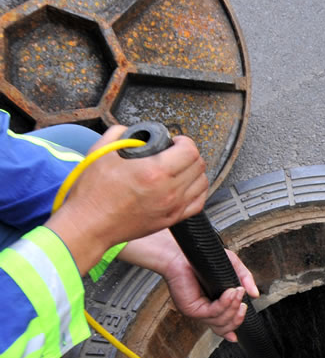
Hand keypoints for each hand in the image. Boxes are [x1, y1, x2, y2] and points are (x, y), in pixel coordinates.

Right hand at [47, 125, 207, 273]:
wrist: (90, 224)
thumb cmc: (93, 192)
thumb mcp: (101, 151)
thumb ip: (122, 133)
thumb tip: (139, 132)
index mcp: (154, 171)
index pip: (190, 151)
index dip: (184, 142)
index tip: (175, 141)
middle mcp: (169, 191)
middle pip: (198, 165)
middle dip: (189, 154)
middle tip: (175, 153)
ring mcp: (173, 207)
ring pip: (202, 183)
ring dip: (194, 172)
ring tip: (179, 168)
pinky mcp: (172, 219)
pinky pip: (198, 203)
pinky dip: (196, 191)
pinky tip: (185, 186)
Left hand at [118, 230, 258, 341]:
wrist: (184, 252)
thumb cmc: (204, 258)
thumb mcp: (232, 267)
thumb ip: (245, 279)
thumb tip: (255, 294)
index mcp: (210, 305)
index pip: (221, 326)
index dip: (231, 331)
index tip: (237, 336)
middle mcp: (202, 311)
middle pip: (224, 328)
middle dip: (238, 318)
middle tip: (243, 304)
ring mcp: (196, 311)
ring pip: (221, 322)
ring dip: (233, 308)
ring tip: (238, 292)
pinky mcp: (191, 309)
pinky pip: (213, 312)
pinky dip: (225, 304)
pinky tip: (230, 293)